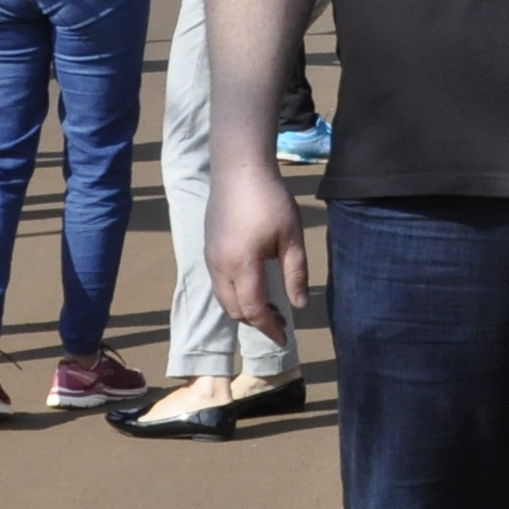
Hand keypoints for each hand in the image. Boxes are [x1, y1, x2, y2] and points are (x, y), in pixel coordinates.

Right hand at [207, 150, 308, 333]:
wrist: (239, 170)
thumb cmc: (271, 201)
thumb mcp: (292, 237)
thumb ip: (295, 273)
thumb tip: (299, 305)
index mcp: (241, 265)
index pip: (253, 310)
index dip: (269, 328)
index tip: (284, 339)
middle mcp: (219, 266)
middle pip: (234, 310)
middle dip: (256, 322)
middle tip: (281, 322)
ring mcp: (210, 257)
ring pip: (223, 298)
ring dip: (243, 309)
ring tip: (269, 308)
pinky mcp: (208, 248)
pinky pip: (218, 283)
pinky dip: (234, 295)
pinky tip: (253, 287)